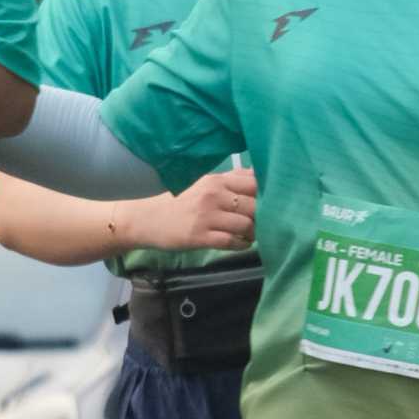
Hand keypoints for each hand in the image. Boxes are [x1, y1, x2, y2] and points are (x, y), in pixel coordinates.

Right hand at [116, 166, 256, 256]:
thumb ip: (231, 179)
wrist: (146, 218)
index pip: (254, 183)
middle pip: (255, 206)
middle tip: (262, 223)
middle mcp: (214, 195)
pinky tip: (241, 243)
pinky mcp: (200, 236)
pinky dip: (242, 245)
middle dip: (263, 217)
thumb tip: (258, 174)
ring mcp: (207, 216)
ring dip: (253, 233)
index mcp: (216, 180)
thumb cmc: (179, 201)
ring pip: (246, 225)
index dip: (268, 194)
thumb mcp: (203, 183)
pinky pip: (232, 242)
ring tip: (250, 235)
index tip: (271, 203)